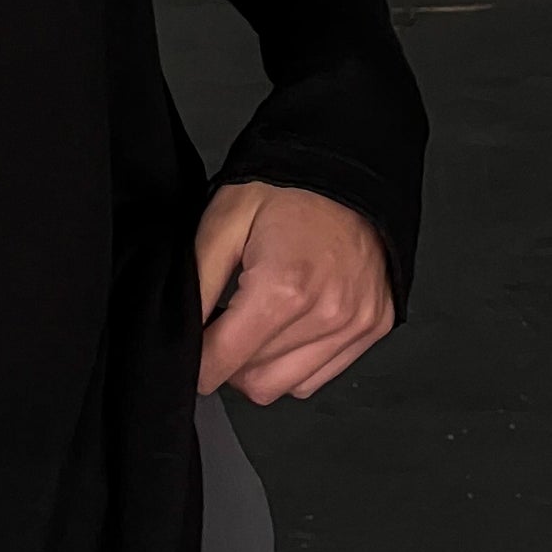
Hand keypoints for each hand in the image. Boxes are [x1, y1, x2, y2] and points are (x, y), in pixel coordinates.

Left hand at [194, 181, 393, 403]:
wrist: (349, 165)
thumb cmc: (288, 187)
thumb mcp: (222, 224)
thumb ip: (195, 288)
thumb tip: (178, 336)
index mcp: (283, 289)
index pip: (221, 364)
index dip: (196, 363)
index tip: (191, 350)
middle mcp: (327, 314)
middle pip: (254, 382)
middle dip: (229, 361)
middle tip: (226, 322)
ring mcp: (355, 323)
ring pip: (286, 386)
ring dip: (263, 365)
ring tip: (260, 319)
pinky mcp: (373, 326)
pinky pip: (320, 376)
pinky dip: (296, 362)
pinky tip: (289, 325)